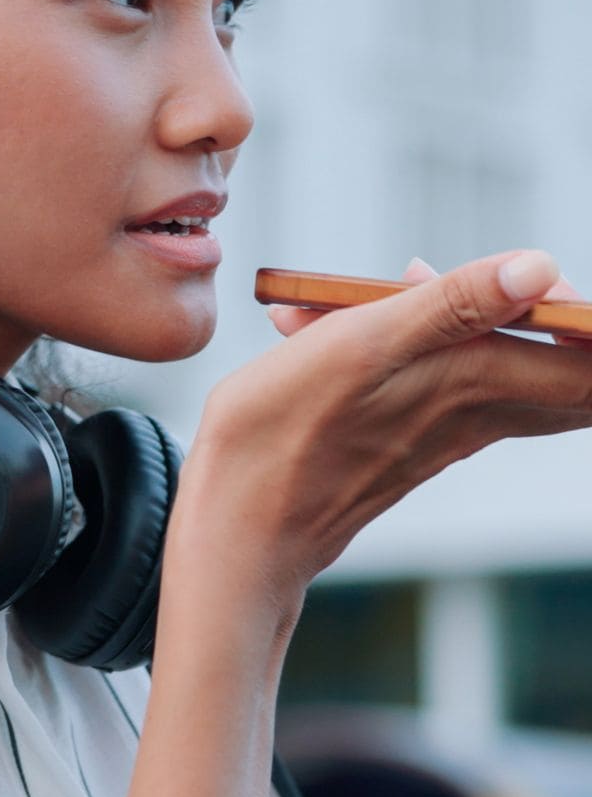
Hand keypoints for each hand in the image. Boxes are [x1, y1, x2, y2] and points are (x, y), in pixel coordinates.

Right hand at [179, 249, 591, 636]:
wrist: (240, 529)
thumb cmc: (285, 433)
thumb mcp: (362, 344)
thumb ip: (454, 303)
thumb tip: (542, 266)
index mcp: (477, 383)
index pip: (589, 364)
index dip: (585, 317)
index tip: (539, 279)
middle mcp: (476, 414)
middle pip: (563, 371)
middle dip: (537, 311)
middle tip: (482, 275)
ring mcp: (443, 432)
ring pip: (493, 365)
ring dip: (457, 313)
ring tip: (392, 283)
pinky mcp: (406, 441)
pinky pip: (435, 379)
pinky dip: (404, 341)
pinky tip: (329, 323)